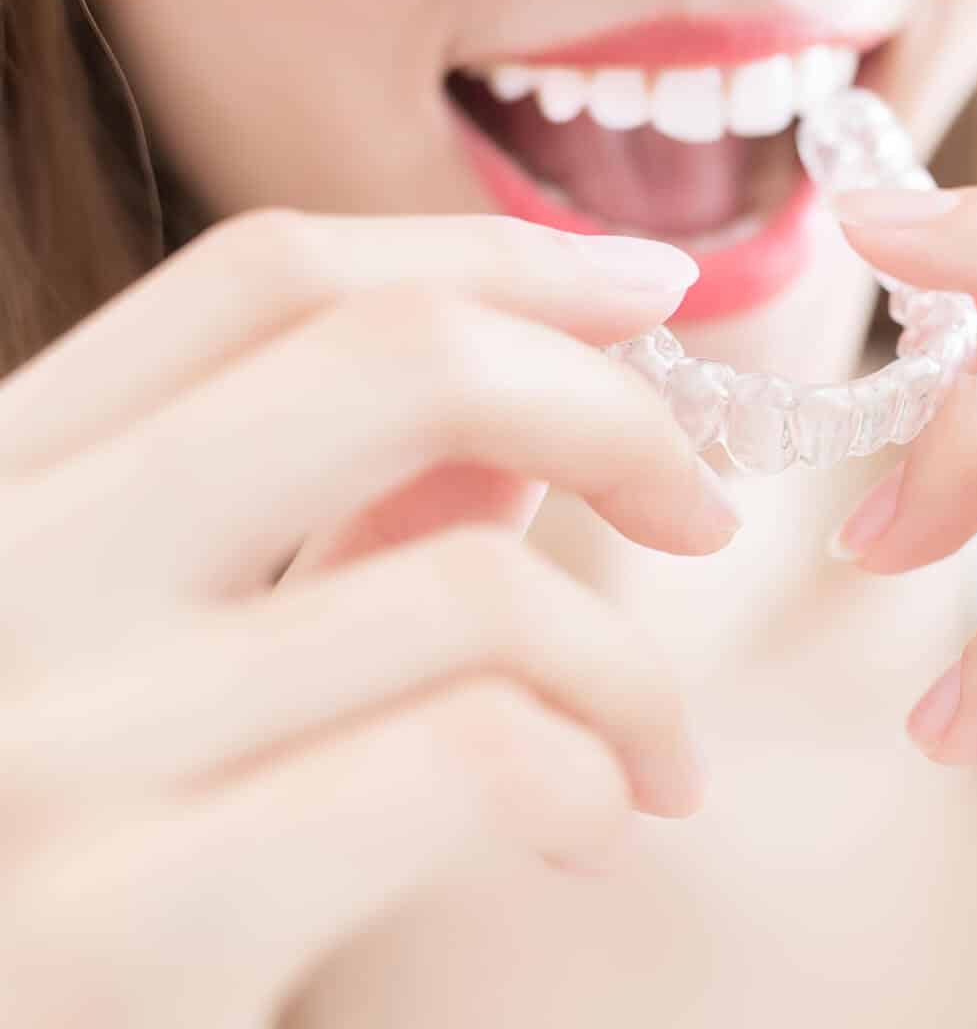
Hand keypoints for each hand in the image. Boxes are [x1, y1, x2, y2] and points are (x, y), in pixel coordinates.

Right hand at [0, 210, 734, 1026]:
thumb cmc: (89, 903)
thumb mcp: (161, 682)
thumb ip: (318, 543)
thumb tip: (512, 438)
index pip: (265, 279)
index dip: (490, 256)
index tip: (646, 295)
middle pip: (386, 358)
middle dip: (610, 413)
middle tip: (703, 513)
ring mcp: (38, 744)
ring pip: (474, 584)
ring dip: (631, 672)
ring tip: (653, 760)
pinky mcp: (115, 927)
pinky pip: (470, 755)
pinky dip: (589, 777)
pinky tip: (587, 835)